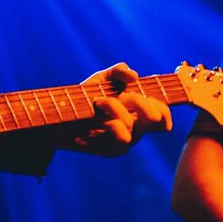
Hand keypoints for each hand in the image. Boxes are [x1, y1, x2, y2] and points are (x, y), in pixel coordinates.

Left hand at [55, 62, 172, 155]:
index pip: (163, 115)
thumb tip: (134, 76)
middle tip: (124, 96)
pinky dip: (113, 122)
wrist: (59, 115)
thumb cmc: (82, 98)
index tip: (149, 93)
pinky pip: (124, 137)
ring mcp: (124, 140)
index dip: (163, 106)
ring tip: (98, 100)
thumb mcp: (100, 79)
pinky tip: (98, 114)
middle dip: (142, 102)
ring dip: (115, 106)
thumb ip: (118, 72)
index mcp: (137, 113)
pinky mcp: (112, 150)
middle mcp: (135, 128)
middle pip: (157, 119)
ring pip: (134, 123)